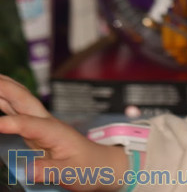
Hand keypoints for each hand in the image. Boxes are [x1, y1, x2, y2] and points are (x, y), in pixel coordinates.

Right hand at [0, 74, 128, 190]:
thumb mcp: (72, 172)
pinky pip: (18, 113)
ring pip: (21, 102)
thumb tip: (29, 170)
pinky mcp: (37, 131)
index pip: (29, 124)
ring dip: (5, 89)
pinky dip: (6, 103)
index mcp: (55, 131)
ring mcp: (42, 125)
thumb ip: (50, 170)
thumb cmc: (90, 167)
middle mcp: (47, 123)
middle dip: (6, 88)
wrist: (103, 164)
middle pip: (24, 100)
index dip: (10, 123)